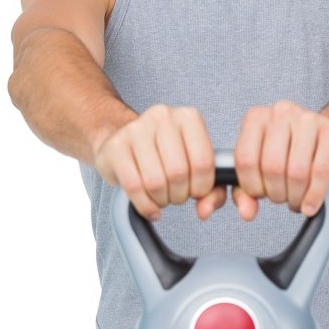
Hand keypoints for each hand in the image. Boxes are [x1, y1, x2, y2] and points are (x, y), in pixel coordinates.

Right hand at [94, 104, 225, 220]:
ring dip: (161, 200)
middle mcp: (163, 116)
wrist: (124, 140)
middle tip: (175, 196)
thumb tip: (205, 211)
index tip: (195, 192)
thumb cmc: (165, 155)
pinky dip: (144, 205)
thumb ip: (213, 191)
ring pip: (155, 182)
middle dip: (179, 195)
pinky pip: (133, 186)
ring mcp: (136, 129)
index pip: (203, 162)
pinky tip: (149, 206)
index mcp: (190, 117)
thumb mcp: (195, 167)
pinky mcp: (116, 146)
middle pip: (178, 173)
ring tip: (161, 197)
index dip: (201, 187)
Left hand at [232, 100, 328, 220]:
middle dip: (276, 193)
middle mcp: (281, 112)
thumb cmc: (296, 153)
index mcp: (257, 118)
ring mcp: (309, 118)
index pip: (246, 159)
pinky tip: (310, 204)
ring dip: (296, 196)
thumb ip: (247, 191)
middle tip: (283, 198)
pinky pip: (321, 171)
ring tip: (297, 200)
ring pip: (297, 171)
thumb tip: (246, 212)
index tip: (260, 194)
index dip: (252, 185)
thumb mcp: (264, 169)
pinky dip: (314, 195)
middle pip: (272, 166)